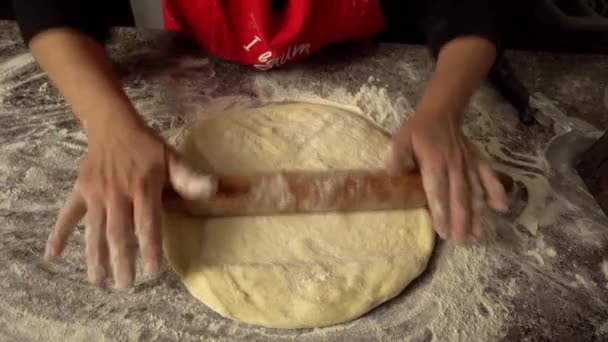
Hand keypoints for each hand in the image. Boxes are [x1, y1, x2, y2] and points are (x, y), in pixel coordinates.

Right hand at [44, 120, 215, 287]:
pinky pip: (67, 216)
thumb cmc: (147, 146)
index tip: (152, 271)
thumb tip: (212, 189)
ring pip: (94, 231)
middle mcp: (118, 194)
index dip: (150, 247)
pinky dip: (58, 235)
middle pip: (119, 234)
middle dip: (122, 261)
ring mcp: (96, 195)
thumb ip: (189, 178)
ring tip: (100, 281)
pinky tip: (52, 256)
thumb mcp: (172, 158)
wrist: (113, 125)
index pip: (147, 223)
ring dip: (95, 257)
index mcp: (143, 188)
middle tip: (126, 285)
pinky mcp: (80, 192)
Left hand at [389, 111, 507, 244]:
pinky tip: (502, 208)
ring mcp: (469, 164)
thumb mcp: (400, 141)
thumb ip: (397, 159)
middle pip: (459, 197)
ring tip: (479, 235)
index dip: (442, 212)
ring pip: (475, 192)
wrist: (441, 113)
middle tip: (462, 242)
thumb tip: (393, 178)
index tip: (444, 232)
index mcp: (434, 163)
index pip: (438, 191)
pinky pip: (489, 177)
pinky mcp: (478, 161)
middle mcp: (455, 166)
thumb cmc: (418, 130)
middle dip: (461, 221)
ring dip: (478, 214)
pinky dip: (497, 192)